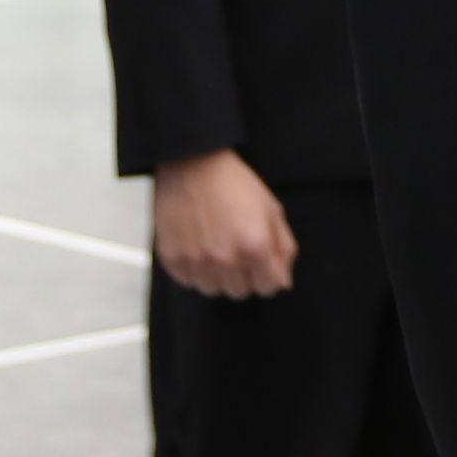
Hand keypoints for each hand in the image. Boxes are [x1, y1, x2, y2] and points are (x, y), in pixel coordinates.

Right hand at [153, 148, 297, 298]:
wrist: (193, 164)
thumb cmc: (235, 184)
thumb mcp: (271, 209)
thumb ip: (284, 249)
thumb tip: (283, 282)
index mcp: (255, 247)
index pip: (269, 288)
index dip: (269, 275)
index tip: (262, 262)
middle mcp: (225, 259)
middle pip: (241, 292)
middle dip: (244, 276)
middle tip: (237, 249)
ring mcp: (196, 262)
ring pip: (213, 290)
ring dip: (218, 276)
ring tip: (216, 248)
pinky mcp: (172, 259)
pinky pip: (188, 282)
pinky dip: (194, 270)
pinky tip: (198, 246)